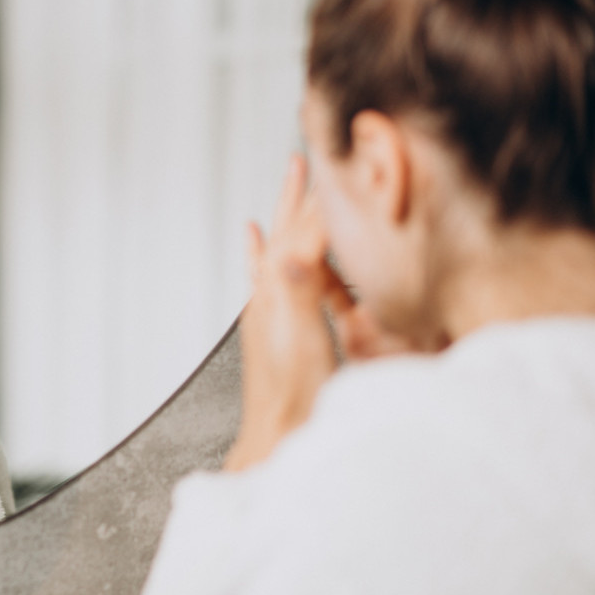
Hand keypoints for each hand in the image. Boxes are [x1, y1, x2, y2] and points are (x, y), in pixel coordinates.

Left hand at [224, 155, 337, 471]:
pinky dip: (263, 250)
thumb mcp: (303, 339)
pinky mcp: (274, 326)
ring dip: (289, 211)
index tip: (339, 161)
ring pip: (281, 245)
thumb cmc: (293, 397)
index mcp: (279, 292)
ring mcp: (270, 309)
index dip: (324, 198)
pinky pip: (267, 274)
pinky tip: (255, 236)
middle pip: (289, 229)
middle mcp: (269, 294)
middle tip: (308, 154)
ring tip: (291, 178)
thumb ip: (297, 291)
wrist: (274, 439)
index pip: (304, 231)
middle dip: (302, 193)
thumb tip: (286, 246)